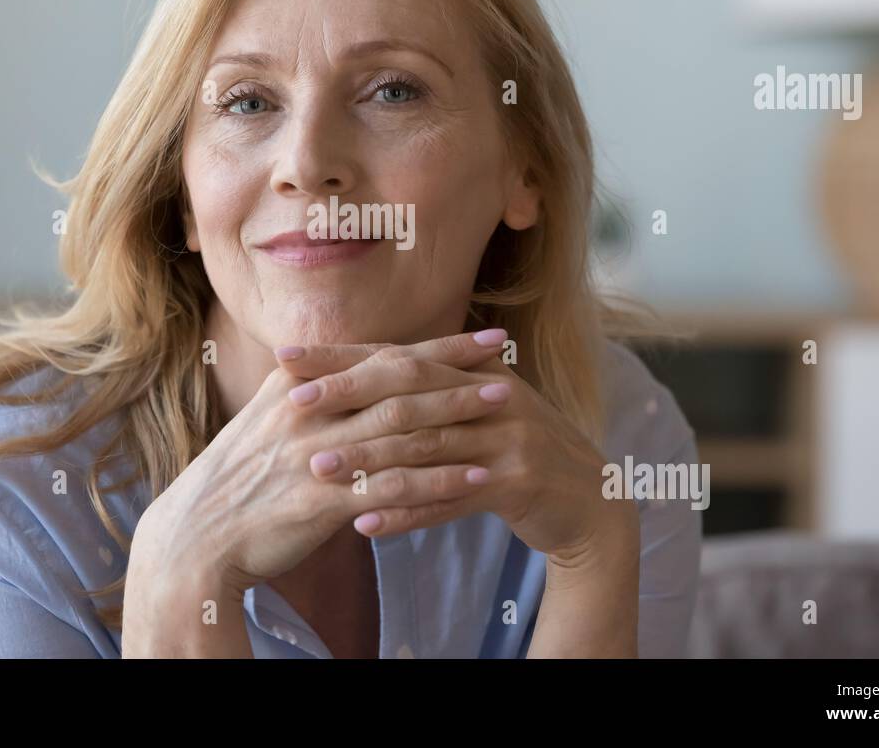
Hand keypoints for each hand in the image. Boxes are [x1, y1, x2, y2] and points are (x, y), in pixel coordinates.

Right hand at [127, 329, 513, 600]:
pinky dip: (439, 481)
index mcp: (297, 384)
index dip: (434, 345)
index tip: (480, 336)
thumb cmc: (238, 480)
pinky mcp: (321, 500)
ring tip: (505, 411)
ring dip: (458, 417)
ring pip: (401, 428)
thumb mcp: (269, 421)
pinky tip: (477, 479)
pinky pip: (394, 486)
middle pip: (396, 382)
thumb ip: (315, 397)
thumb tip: (360, 377)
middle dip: (455, 370)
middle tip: (505, 363)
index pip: (379, 355)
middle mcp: (307, 409)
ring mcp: (315, 452)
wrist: (195, 537)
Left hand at [275, 332, 639, 566]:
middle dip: (348, 395)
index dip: (343, 356)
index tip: (287, 357)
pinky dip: (407, 512)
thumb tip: (359, 373)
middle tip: (293, 405)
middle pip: (409, 389)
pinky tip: (366, 523)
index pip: (398, 355)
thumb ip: (430, 392)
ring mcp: (510, 437)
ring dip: (369, 459)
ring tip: (319, 468)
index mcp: (476, 370)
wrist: (591, 500)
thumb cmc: (516, 454)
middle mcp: (492, 395)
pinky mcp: (520, 482)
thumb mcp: (479, 411)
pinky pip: (451, 499)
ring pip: (426, 446)